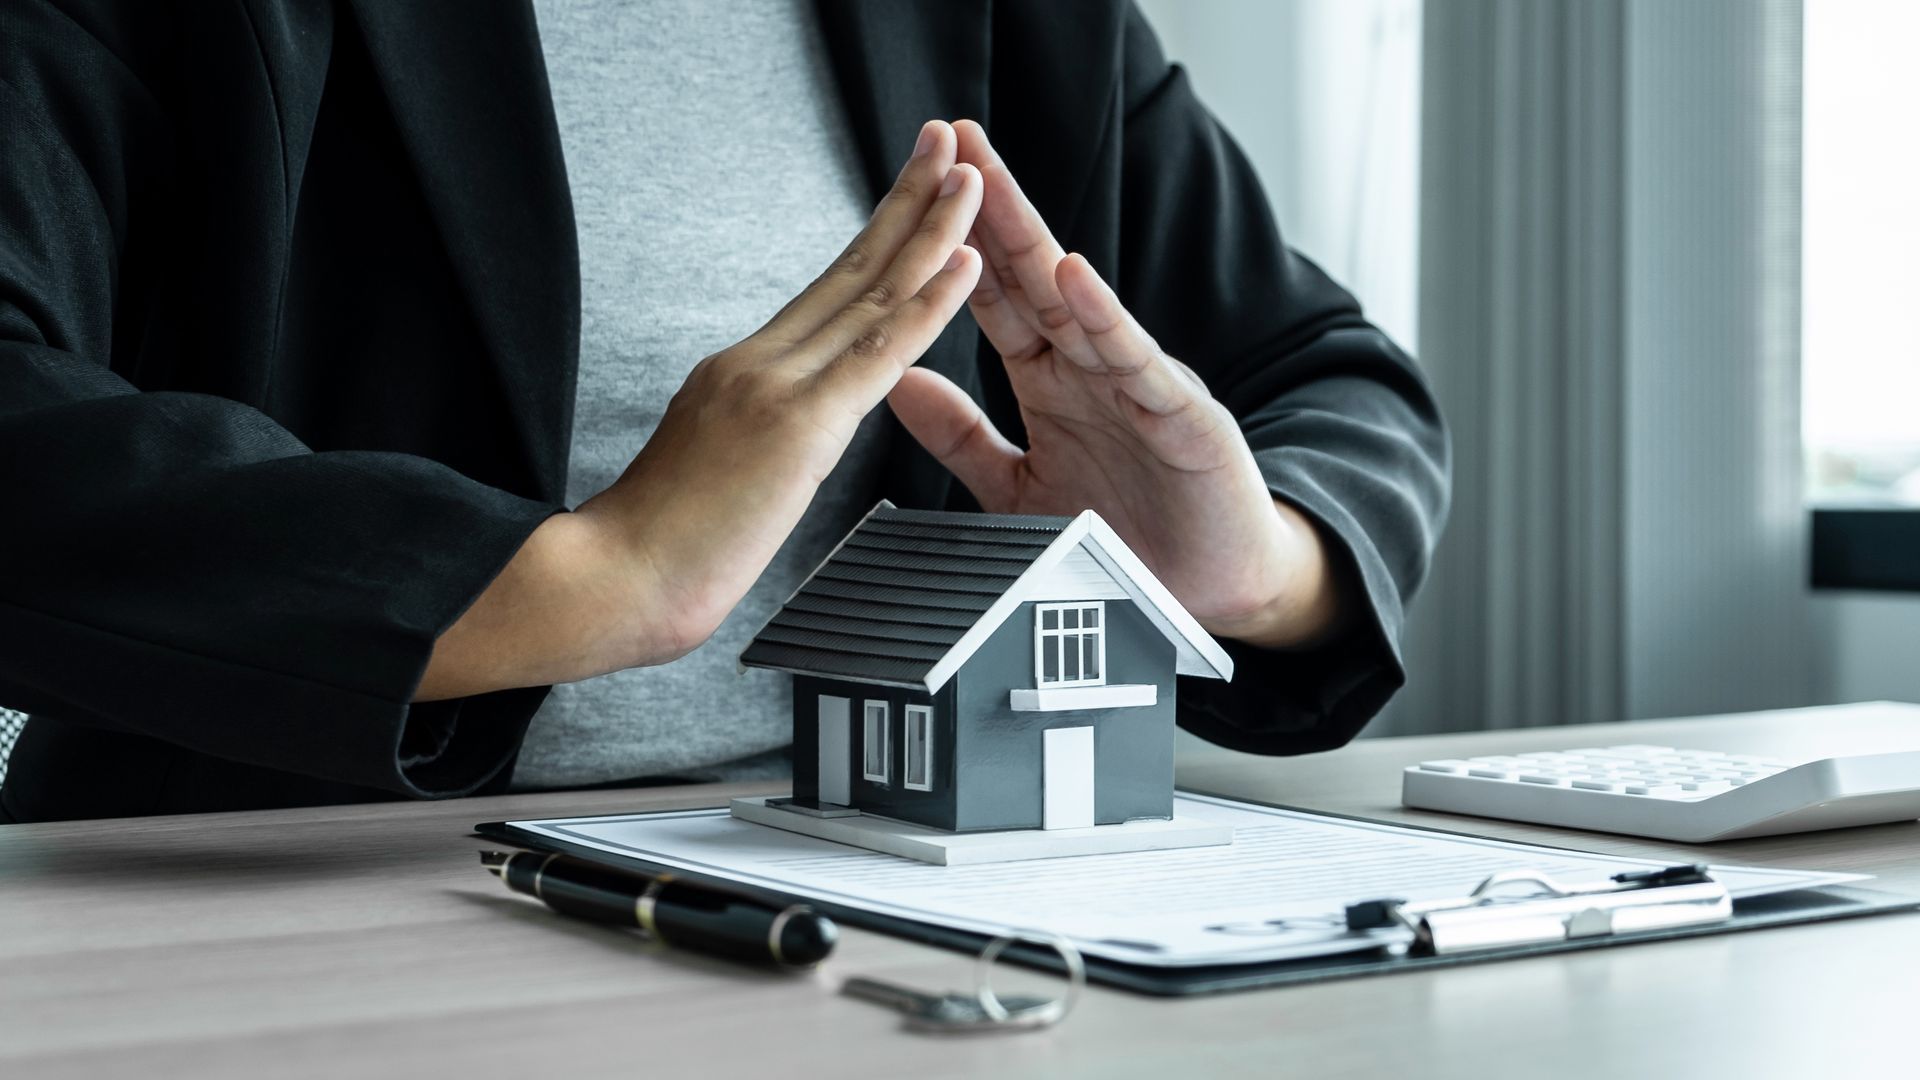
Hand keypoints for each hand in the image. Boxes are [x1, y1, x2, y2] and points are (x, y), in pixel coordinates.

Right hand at [419, 122, 982, 698]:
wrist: (612, 583)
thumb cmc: (656, 551)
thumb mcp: (711, 470)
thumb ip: (754, 437)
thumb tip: (786, 437)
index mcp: (738, 373)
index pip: (825, 295)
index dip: (874, 240)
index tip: (909, 196)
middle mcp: (756, 363)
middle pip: (850, 271)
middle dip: (905, 204)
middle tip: (946, 145)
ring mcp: (774, 387)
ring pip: (871, 296)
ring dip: (929, 232)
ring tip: (969, 180)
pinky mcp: (796, 427)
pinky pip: (877, 355)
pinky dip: (927, 305)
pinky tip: (961, 265)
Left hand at [885, 121, 1344, 649]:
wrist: (1211, 597)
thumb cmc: (1124, 538)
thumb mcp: (1019, 489)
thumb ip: (962, 439)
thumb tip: (899, 382)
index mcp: (1052, 381)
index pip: (996, 297)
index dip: (954, 245)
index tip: (913, 191)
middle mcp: (1093, 369)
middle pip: (1033, 274)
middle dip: (992, 206)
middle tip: (953, 141)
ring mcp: (1139, 385)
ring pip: (1078, 301)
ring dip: (1034, 240)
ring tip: (990, 184)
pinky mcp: (1182, 417)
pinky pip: (1137, 361)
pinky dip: (1104, 318)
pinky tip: (1075, 277)